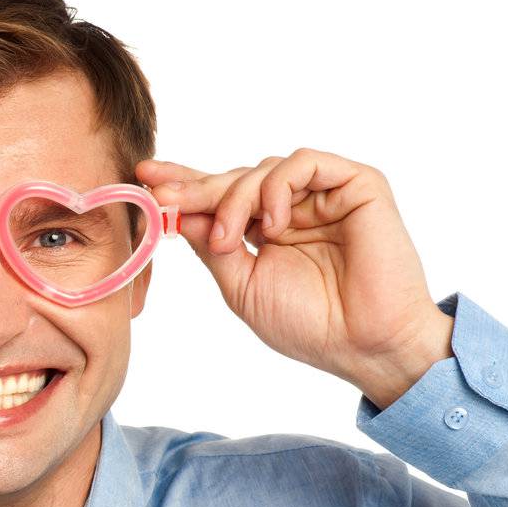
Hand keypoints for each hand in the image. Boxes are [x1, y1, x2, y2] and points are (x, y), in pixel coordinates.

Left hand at [137, 148, 452, 406]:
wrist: (363, 344)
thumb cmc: (308, 324)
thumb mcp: (240, 285)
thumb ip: (211, 245)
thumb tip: (176, 211)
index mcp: (266, 231)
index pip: (221, 198)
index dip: (185, 185)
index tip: (144, 175)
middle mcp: (294, 208)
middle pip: (236, 179)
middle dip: (196, 188)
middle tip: (164, 197)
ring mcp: (324, 195)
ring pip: (264, 168)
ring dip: (235, 199)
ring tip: (229, 239)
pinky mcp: (357, 185)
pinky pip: (304, 162)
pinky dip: (277, 187)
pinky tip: (273, 224)